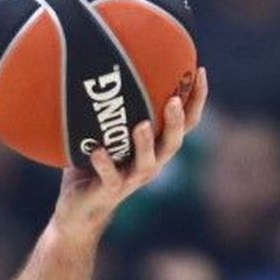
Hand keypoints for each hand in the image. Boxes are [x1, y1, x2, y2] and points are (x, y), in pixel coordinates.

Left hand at [54, 68, 208, 241]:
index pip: (185, 123)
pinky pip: (109, 177)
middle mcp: (150, 163)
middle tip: (174, 100)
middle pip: (173, 142)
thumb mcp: (100, 135)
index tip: (201, 71)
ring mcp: (131, 179)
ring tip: (141, 125)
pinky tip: (99, 152)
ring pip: (147, 162)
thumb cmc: (90, 168)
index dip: (196, 100)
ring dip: (146, 144)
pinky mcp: (109, 191)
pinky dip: (105, 164)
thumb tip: (94, 68)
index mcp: (155, 148)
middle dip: (177, 121)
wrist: (78, 212)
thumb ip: (103, 110)